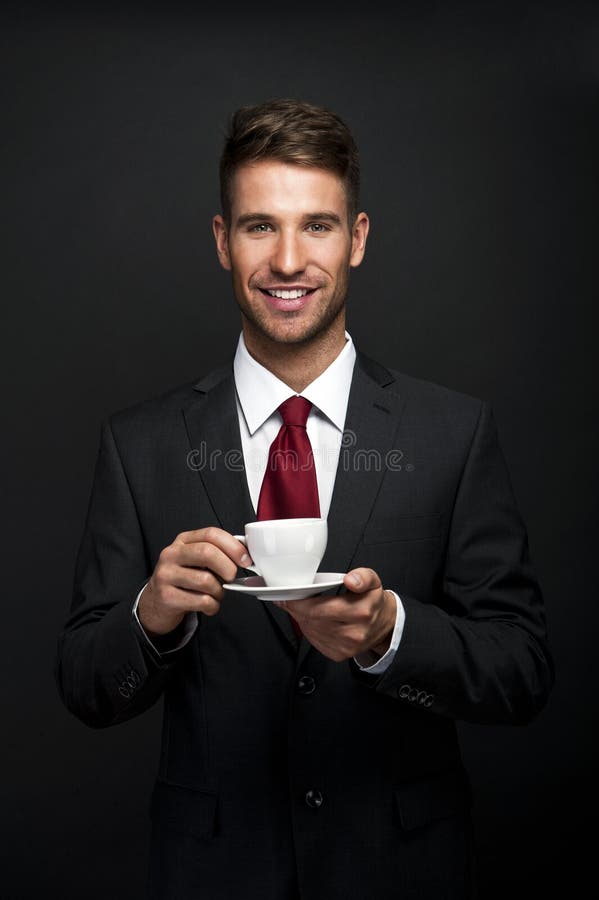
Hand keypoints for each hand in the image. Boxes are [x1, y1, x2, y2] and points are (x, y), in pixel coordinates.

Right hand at [138, 527, 249, 635]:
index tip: (245, 559)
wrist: (156, 602)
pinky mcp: (166, 596)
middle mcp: (171, 554)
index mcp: (183, 541)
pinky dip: (212, 606)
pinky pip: (201, 601)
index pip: (211, 534)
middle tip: (232, 578)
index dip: (233, 546)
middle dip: (228, 567)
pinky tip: (209, 605)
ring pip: (206, 580)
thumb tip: (244, 555)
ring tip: (216, 594)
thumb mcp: (196, 560)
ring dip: (219, 591)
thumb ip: (217, 552)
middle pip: (207, 553)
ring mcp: (166, 575)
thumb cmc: (184, 579)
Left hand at [275, 568, 395, 662]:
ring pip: (310, 631)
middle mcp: (353, 633)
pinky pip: (314, 641)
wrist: (383, 625)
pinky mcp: (339, 655)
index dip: (299, 602)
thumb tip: (351, 580)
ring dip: (301, 618)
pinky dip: (308, 629)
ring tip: (301, 608)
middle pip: (311, 620)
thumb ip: (362, 576)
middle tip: (290, 599)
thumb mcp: (373, 581)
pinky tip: (312, 620)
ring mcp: (345, 647)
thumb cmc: (372, 602)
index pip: (318, 609)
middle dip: (296, 609)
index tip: (289, 595)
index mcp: (360, 612)